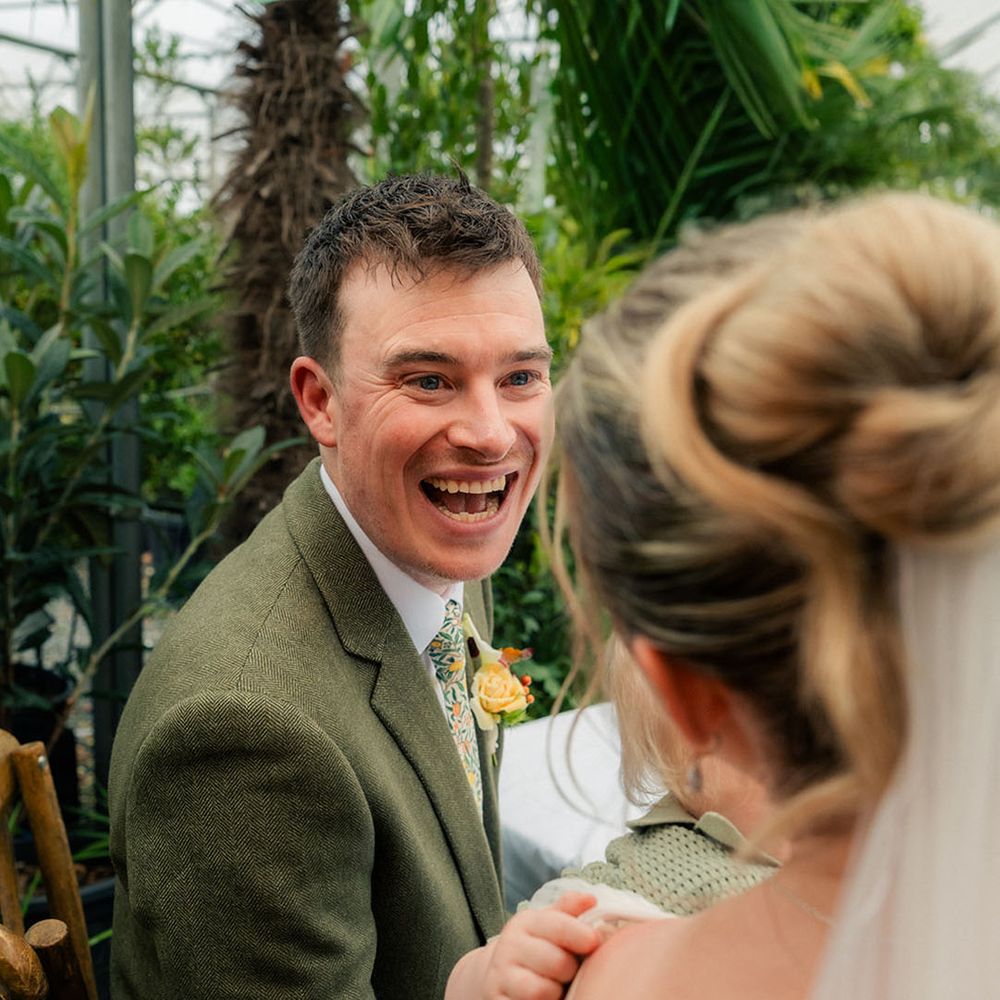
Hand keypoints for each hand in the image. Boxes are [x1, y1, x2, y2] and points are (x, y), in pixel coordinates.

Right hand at [447, 891, 599, 999]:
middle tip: (570, 969)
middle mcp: (509, 946)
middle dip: (571, 969)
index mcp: (525, 922)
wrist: (502, 974)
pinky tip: (546, 997)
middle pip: (558, 962)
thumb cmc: (537, 948)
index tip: (595, 942)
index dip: (583, 936)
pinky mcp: (496, 999)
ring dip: (556, 991)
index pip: (560, 926)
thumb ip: (569, 910)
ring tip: (556, 985)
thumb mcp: (549, 924)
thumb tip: (591, 899)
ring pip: (541, 990)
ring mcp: (500, 975)